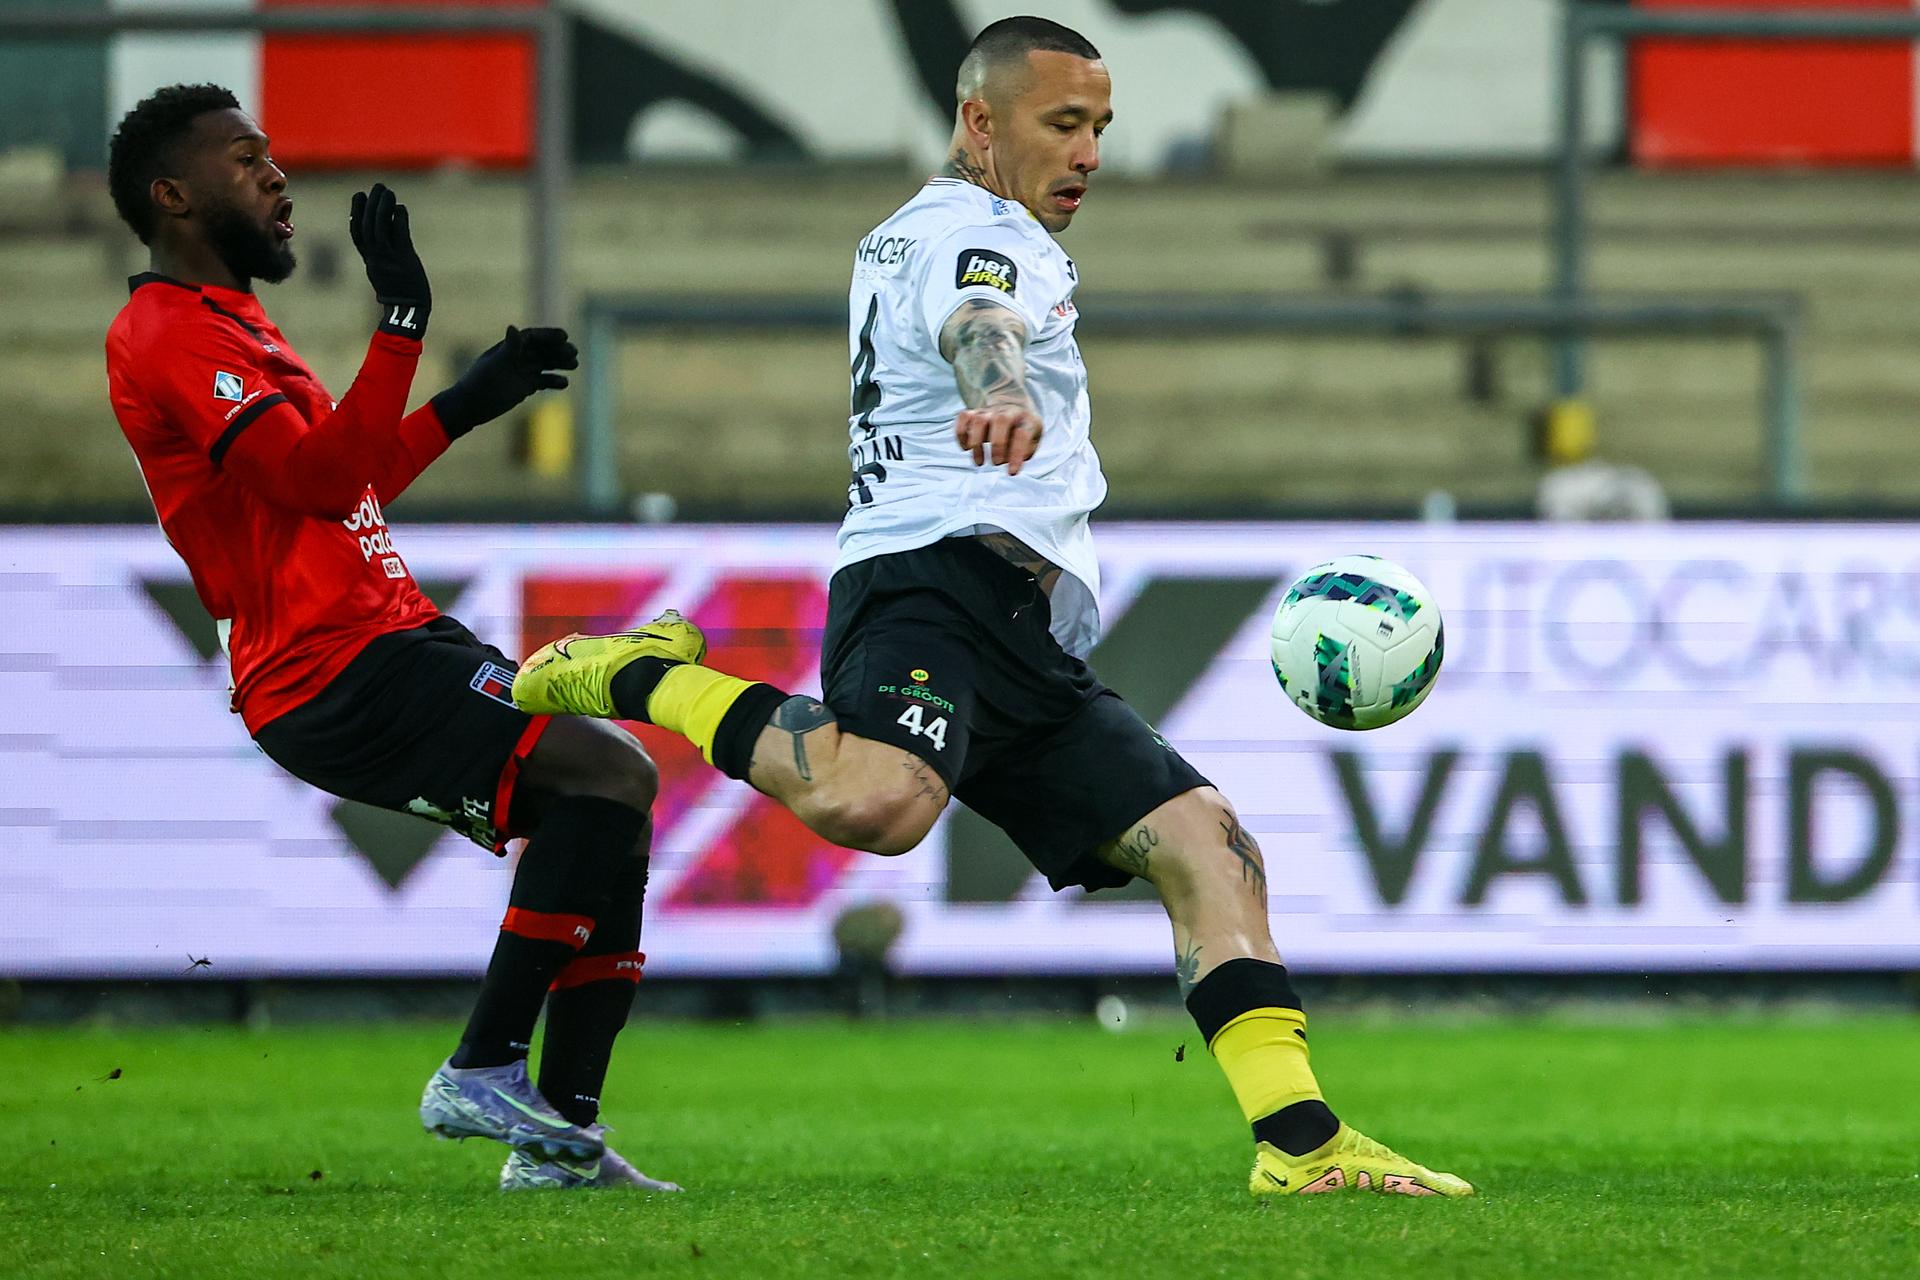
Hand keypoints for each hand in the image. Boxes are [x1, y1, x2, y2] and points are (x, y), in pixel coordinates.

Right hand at [349, 183, 430, 337]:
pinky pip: (399, 235)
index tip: (359, 196)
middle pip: (367, 226)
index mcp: (370, 260)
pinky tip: (401, 208)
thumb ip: (382, 254)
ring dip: (383, 207)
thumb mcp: (384, 273)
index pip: (357, 233)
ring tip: (388, 192)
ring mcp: (389, 258)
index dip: (356, 213)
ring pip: (380, 227)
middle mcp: (376, 257)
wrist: (408, 311)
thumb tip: (387, 232)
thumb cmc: (399, 293)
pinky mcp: (405, 259)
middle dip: (370, 203)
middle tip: (377, 187)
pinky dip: (399, 219)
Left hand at [430, 326, 578, 439]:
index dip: (548, 335)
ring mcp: (521, 372)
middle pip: (542, 349)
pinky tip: (564, 384)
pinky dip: (553, 381)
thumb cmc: (481, 385)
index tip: (564, 337)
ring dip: (559, 363)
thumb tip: (513, 327)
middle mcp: (516, 357)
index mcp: (508, 347)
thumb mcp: (497, 366)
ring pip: (545, 364)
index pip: (532, 337)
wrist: (470, 407)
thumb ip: (510, 348)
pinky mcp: (524, 387)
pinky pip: (542, 381)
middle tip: (574, 353)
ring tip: (574, 365)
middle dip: (558, 350)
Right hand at [955, 403, 1042, 474]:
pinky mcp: (974, 412)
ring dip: (976, 444)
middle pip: (1000, 421)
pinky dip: (961, 435)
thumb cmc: (1022, 429)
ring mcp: (989, 411)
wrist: (1012, 403)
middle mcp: (1007, 412)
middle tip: (996, 463)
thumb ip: (1025, 451)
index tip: (1011, 472)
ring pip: (979, 420)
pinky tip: (966, 448)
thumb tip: (1010, 460)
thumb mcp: (1033, 438)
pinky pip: (963, 418)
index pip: (1022, 435)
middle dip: (997, 445)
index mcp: (1026, 419)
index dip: (1016, 455)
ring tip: (979, 463)